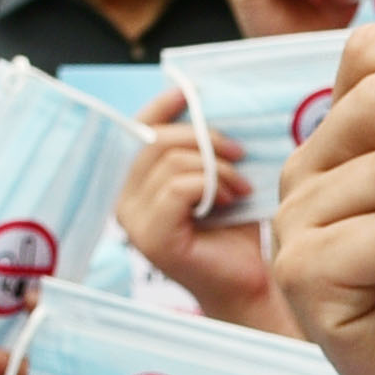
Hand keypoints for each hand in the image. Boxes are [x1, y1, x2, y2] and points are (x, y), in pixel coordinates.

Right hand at [112, 91, 283, 321]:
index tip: (189, 92)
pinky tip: (232, 201)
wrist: (250, 281)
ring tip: (241, 187)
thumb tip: (202, 102)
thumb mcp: (217, 176)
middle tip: (240, 155)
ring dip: (218, 168)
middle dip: (206, 140)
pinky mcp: (151, 238)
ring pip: (171, 163)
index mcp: (135, 185)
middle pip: (156, 141)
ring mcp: (133, 222)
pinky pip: (178, 188)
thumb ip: (201, 147)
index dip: (161, 107)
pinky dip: (213, 186)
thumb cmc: (234, 231)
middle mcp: (124, 202)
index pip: (138, 133)